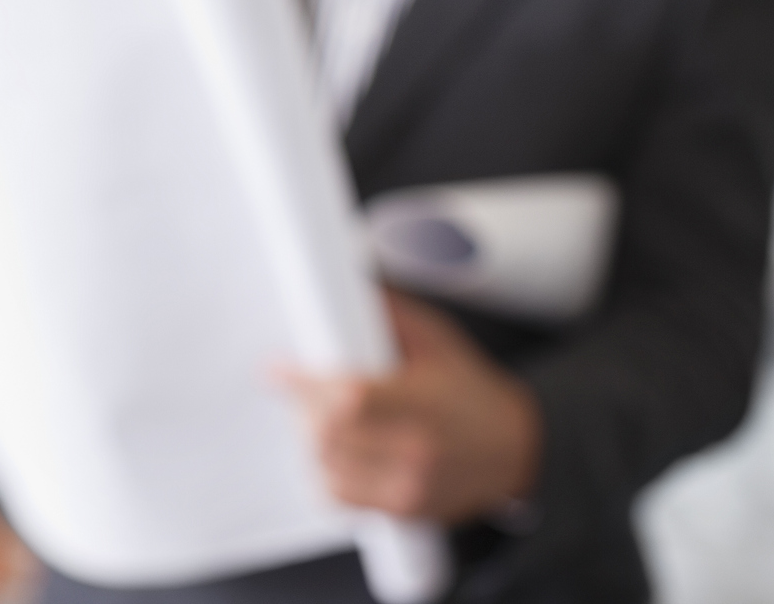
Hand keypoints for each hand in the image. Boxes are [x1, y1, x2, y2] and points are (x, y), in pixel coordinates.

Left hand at [279, 291, 540, 522]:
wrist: (517, 449)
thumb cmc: (471, 390)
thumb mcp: (437, 340)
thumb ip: (389, 313)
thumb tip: (344, 286)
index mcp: (423, 404)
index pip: (348, 399)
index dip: (305, 383)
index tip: (279, 369)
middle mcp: (415, 451)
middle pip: (328, 435)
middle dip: (304, 407)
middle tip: (301, 390)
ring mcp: (408, 488)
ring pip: (326, 467)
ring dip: (312, 438)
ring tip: (321, 417)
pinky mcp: (402, 511)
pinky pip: (339, 496)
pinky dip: (326, 470)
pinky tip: (337, 450)